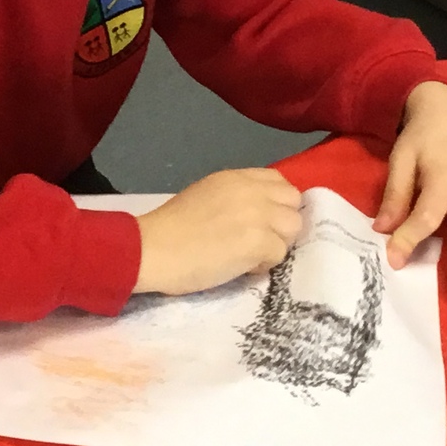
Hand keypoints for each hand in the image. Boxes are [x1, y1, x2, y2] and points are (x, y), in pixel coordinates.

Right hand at [133, 168, 304, 294]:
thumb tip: (255, 216)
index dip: (276, 203)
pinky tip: (242, 267)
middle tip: (260, 240)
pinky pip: (280, 254)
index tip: (263, 220)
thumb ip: (234, 198)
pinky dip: (264, 264)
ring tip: (251, 255)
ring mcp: (258, 215)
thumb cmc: (169, 228)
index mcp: (236, 178)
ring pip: (293, 228)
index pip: (279, 182)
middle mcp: (252, 191)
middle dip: (282, 223)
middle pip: (293, 203)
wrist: (153, 249)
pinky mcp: (259, 242)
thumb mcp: (205, 195)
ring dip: (277, 244)